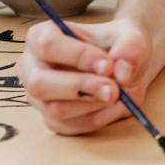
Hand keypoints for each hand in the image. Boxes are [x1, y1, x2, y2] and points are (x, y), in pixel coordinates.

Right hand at [18, 13, 154, 136]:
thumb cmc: (119, 46)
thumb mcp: (132, 38)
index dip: (78, 56)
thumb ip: (130, 49)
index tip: (108, 64)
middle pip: (40, 84)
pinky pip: (70, 127)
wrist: (125, 66)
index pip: (47, 45)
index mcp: (42, 37)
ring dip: (93, 106)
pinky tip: (115, 106)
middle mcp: (32, 68)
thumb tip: (122, 73)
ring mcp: (39, 97)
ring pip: (56, 110)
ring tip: (119, 95)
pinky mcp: (53, 120)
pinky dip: (98, 119)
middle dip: (80, 88)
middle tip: (114, 89)